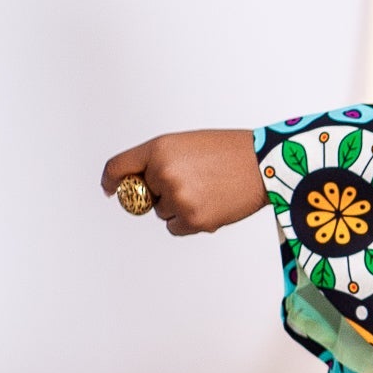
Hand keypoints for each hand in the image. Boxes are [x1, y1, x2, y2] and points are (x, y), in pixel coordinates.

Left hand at [102, 129, 266, 236]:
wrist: (262, 165)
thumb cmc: (226, 152)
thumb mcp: (185, 145)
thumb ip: (156, 162)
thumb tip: (129, 190)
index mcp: (159, 148)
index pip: (119, 167)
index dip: (111, 180)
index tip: (110, 188)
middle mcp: (163, 172)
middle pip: (141, 195)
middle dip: (159, 192)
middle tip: (191, 180)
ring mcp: (177, 197)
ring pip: (160, 212)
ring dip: (176, 207)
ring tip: (206, 190)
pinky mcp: (192, 219)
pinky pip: (174, 228)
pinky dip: (188, 221)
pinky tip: (210, 204)